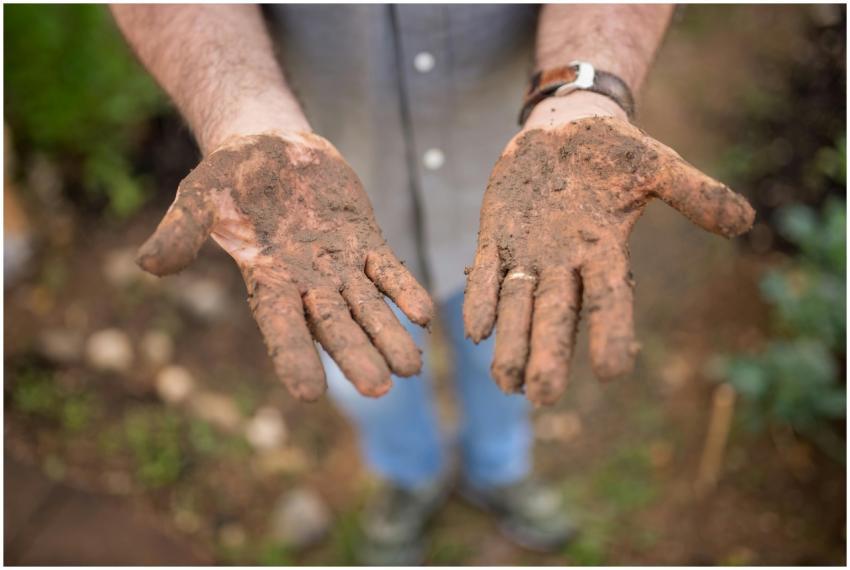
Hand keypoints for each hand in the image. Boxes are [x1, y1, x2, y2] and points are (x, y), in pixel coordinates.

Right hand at [137, 131, 433, 400]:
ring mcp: (339, 266)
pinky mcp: (365, 243)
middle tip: (380, 389)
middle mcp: (306, 283)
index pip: (280, 328)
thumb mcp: (200, 197)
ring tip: (412, 368)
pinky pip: (388, 270)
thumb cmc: (229, 177)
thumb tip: (147, 265)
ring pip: (367, 307)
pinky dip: (404, 289)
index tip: (309, 393)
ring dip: (389, 334)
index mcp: (266, 280)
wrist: (270, 148)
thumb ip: (180, 231)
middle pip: (334, 326)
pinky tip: (424, 314)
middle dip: (356, 355)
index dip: (294, 357)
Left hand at [464, 94, 753, 405]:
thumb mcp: (657, 165)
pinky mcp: (495, 237)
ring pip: (517, 306)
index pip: (610, 298)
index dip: (610, 331)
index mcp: (604, 250)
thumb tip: (745, 221)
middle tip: (542, 397)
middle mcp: (565, 263)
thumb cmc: (615, 151)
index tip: (612, 371)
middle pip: (557, 315)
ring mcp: (527, 253)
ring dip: (511, 342)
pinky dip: (481, 299)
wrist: (564, 130)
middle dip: (549, 354)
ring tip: (505, 384)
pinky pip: (487, 274)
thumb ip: (694, 193)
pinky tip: (474, 329)